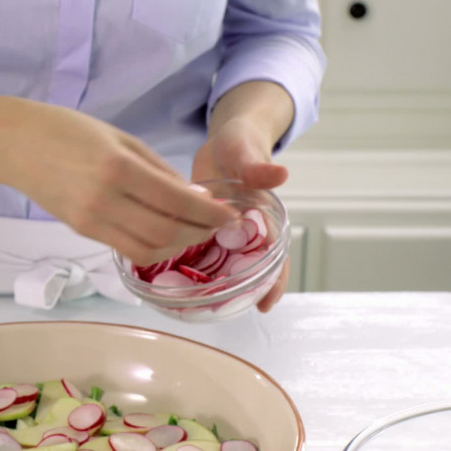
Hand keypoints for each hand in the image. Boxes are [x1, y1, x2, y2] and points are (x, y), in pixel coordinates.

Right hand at [0, 100, 238, 265]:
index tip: (231, 215)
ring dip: (178, 246)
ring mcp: (90, 220)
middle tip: (218, 226)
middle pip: (166, 232)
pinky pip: (125, 248)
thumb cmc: (68, 130)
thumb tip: (195, 198)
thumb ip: (159, 170)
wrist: (15, 144)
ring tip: (194, 233)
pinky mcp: (81, 230)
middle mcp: (104, 200)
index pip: (176, 202)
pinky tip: (165, 236)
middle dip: (200, 233)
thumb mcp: (121, 138)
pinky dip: (152, 248)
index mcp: (118, 169)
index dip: (209, 214)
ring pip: (147, 249)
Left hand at [191, 116, 288, 311]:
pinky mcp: (202, 229)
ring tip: (198, 306)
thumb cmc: (241, 144)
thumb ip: (258, 166)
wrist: (223, 141)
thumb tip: (279, 174)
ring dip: (214, 285)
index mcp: (264, 219)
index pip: (274, 257)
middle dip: (240, 292)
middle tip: (223, 312)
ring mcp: (224, 234)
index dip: (273, 281)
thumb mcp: (247, 151)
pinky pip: (200, 253)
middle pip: (249, 270)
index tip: (266, 304)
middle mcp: (245, 232)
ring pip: (222, 266)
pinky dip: (191, 266)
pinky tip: (173, 280)